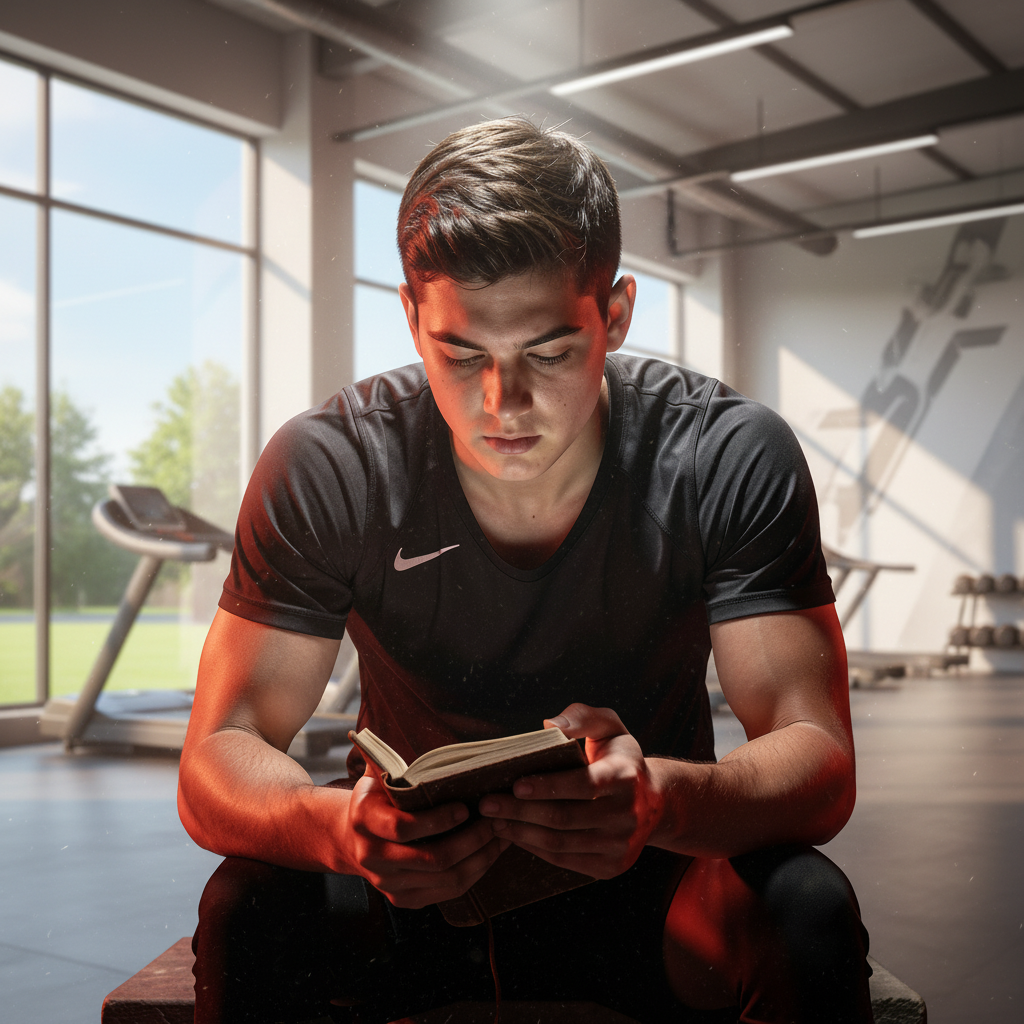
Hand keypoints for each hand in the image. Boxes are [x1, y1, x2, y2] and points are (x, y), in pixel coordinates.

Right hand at [342, 773, 507, 908]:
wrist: (351, 838)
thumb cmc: (375, 798)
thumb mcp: (375, 775)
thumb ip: (385, 759)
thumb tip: (381, 733)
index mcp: (364, 821)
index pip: (403, 828)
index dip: (438, 820)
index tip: (464, 807)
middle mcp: (372, 857)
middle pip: (432, 859)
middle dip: (471, 841)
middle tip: (496, 819)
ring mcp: (388, 883)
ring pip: (446, 879)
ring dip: (480, 858)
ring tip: (502, 835)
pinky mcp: (404, 899)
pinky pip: (448, 892)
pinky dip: (475, 873)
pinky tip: (490, 853)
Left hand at [478, 703, 663, 879]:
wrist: (655, 802)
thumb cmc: (621, 759)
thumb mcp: (610, 727)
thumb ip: (582, 717)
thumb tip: (551, 724)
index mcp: (625, 777)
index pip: (583, 784)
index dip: (547, 786)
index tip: (515, 785)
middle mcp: (627, 815)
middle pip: (565, 817)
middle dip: (520, 811)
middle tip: (487, 803)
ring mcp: (620, 845)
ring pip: (561, 843)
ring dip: (522, 832)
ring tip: (494, 820)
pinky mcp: (611, 866)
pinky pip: (564, 859)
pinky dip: (535, 848)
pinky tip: (515, 834)